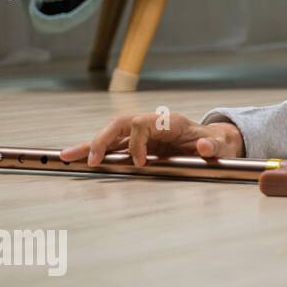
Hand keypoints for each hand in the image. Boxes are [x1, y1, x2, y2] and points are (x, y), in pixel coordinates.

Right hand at [59, 112, 245, 166]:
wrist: (216, 141)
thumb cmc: (216, 143)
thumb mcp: (221, 145)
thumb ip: (214, 147)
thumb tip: (206, 147)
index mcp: (170, 122)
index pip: (142, 124)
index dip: (137, 143)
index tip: (140, 163)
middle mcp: (152, 124)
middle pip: (120, 124)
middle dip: (103, 140)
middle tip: (92, 160)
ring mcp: (143, 134)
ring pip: (110, 135)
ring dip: (89, 145)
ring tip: (66, 157)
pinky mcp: (137, 144)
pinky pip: (112, 146)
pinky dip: (93, 152)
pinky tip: (74, 158)